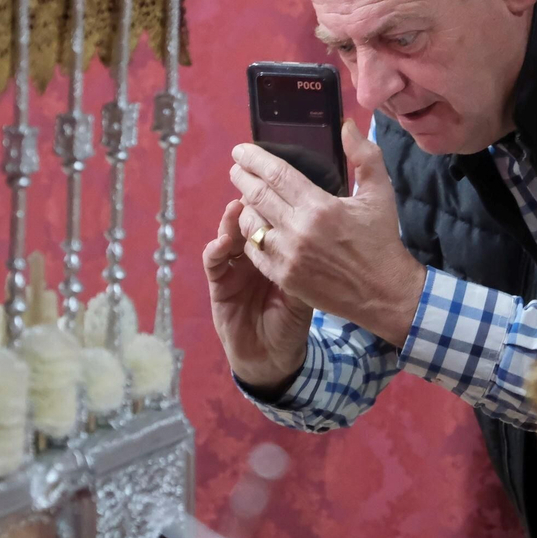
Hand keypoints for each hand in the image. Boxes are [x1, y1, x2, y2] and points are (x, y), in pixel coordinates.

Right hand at [203, 199, 311, 392]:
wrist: (272, 357)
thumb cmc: (292, 323)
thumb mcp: (306, 292)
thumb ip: (308, 265)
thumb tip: (322, 232)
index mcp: (277, 251)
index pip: (272, 219)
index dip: (273, 200)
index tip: (279, 181)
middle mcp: (254, 254)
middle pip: (249, 221)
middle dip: (249, 201)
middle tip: (252, 184)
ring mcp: (234, 267)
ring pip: (230, 235)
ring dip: (231, 220)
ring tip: (236, 207)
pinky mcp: (219, 284)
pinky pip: (214, 262)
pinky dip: (216, 250)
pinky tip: (222, 242)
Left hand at [230, 119, 425, 345]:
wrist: (383, 293)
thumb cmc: (381, 240)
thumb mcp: (380, 193)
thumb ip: (365, 155)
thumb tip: (346, 125)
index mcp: (320, 206)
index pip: (276, 174)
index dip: (254, 159)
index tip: (241, 151)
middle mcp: (298, 230)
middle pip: (257, 196)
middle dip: (242, 177)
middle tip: (236, 167)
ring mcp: (288, 256)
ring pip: (250, 224)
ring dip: (245, 207)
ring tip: (247, 197)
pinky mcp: (284, 277)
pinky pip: (254, 251)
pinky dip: (250, 235)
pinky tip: (255, 227)